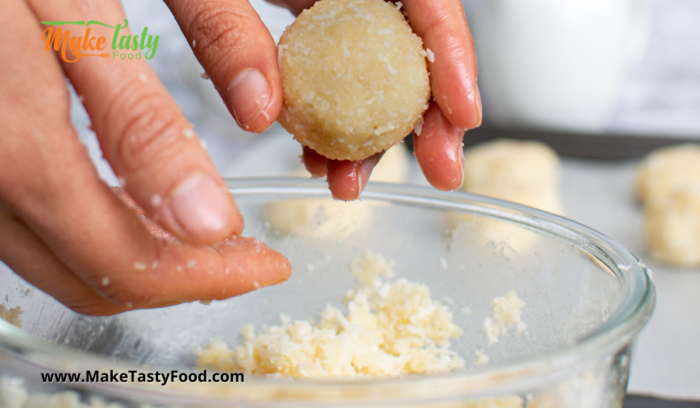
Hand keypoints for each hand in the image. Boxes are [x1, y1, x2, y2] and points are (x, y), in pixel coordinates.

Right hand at [0, 0, 290, 315]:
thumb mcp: (81, 13)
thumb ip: (146, 120)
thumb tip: (207, 218)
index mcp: (12, 146)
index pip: (126, 259)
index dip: (208, 277)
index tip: (263, 264)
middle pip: (94, 277)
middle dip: (183, 279)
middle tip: (244, 256)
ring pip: (60, 265)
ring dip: (141, 263)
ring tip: (205, 237)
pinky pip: (30, 233)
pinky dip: (95, 238)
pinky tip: (137, 206)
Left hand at [164, 0, 479, 199]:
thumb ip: (224, 29)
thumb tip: (263, 111)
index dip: (450, 52)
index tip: (463, 115)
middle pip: (408, 40)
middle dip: (426, 112)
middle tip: (438, 170)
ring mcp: (324, 3)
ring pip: (373, 68)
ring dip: (371, 132)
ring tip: (349, 182)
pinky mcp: (303, 26)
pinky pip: (334, 74)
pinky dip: (331, 120)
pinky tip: (318, 156)